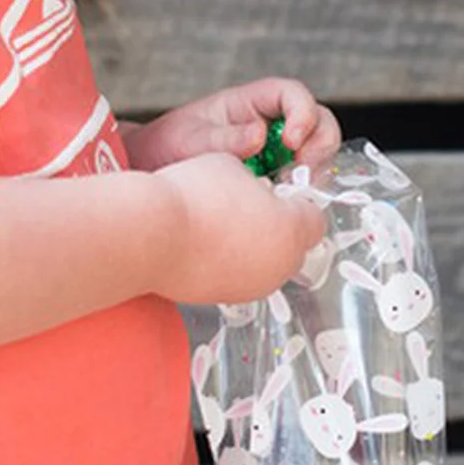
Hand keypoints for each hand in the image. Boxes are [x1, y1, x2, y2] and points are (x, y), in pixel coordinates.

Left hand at [123, 78, 340, 173]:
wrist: (153, 173)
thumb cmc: (166, 146)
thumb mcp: (190, 139)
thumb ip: (224, 138)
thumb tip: (260, 136)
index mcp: (251, 101)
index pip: (292, 94)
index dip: (302, 113)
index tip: (292, 141)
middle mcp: (271, 122)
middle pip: (318, 122)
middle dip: (319, 146)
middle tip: (303, 172)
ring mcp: (277, 151)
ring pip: (317, 152)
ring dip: (315, 171)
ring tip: (290, 189)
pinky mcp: (276, 176)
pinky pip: (303, 179)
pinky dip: (303, 190)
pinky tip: (284, 202)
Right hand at [153, 152, 327, 304]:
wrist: (147, 235)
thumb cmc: (191, 198)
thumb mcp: (233, 166)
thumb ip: (256, 182)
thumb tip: (254, 190)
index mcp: (292, 231)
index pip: (315, 219)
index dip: (299, 203)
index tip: (282, 193)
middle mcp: (278, 266)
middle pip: (295, 246)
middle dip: (279, 227)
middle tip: (252, 207)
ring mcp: (251, 286)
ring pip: (267, 264)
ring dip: (255, 247)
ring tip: (223, 224)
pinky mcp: (224, 298)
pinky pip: (240, 277)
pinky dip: (231, 263)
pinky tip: (207, 243)